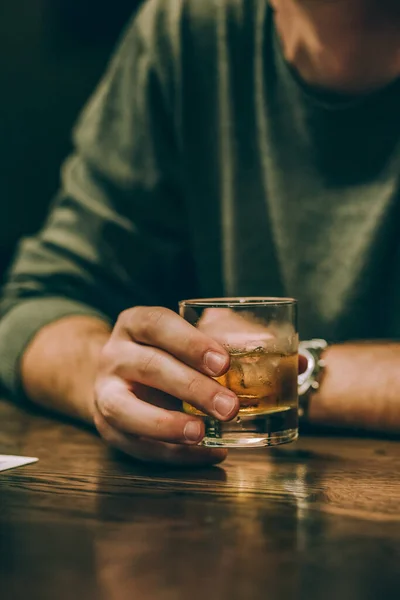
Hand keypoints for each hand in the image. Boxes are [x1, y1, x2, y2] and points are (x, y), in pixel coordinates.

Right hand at [93, 307, 239, 465]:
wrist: (118, 377)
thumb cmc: (165, 353)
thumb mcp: (186, 337)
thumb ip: (224, 339)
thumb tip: (279, 353)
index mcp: (134, 324)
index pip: (157, 324)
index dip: (190, 343)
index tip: (223, 363)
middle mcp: (115, 355)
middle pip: (149, 367)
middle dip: (191, 388)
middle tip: (229, 406)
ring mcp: (105, 393)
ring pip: (125, 410)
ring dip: (167, 425)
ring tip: (202, 433)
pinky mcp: (107, 428)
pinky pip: (136, 445)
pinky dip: (174, 453)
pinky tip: (208, 452)